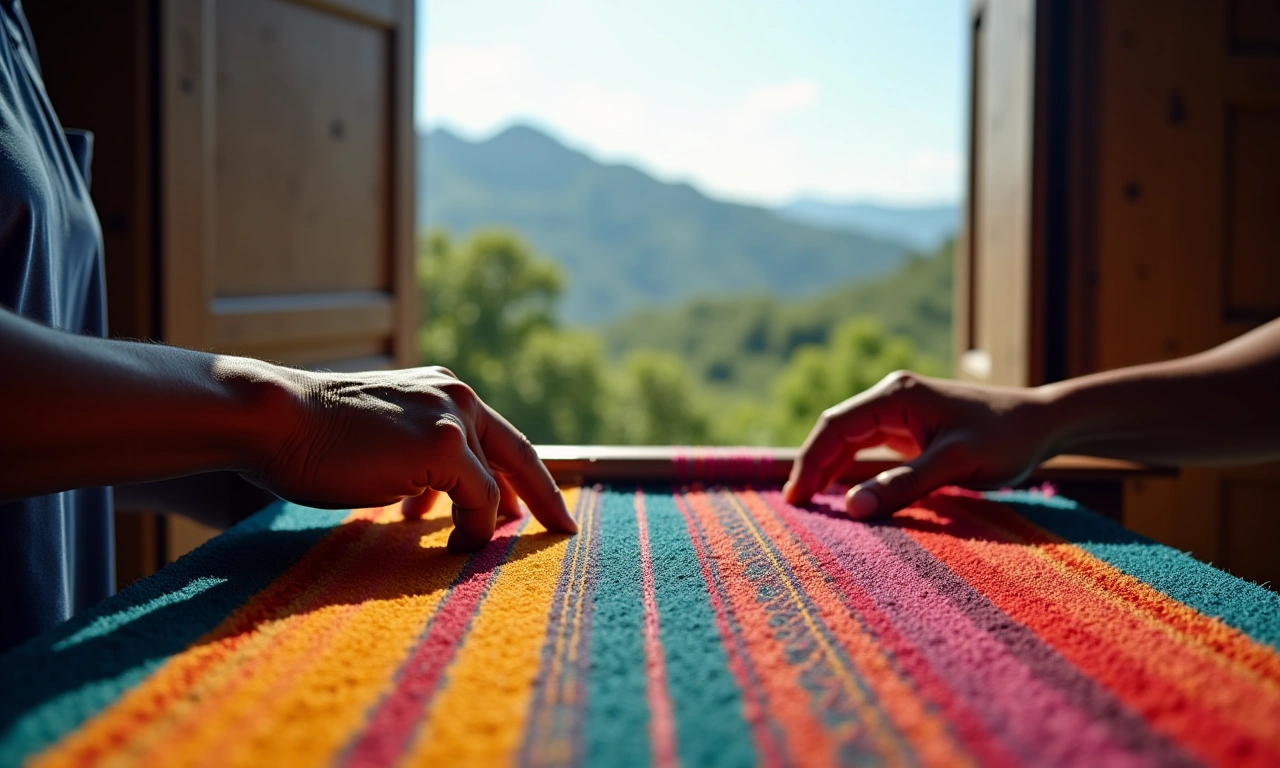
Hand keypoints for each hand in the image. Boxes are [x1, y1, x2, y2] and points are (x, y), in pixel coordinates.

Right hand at [250, 365, 574, 551]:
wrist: (276, 421)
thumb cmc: (313, 438)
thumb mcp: (381, 439)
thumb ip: (417, 457)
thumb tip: (438, 498)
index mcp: (440, 390)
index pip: (497, 436)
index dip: (522, 473)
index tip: (530, 504)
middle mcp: (456, 396)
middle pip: (519, 453)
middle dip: (542, 496)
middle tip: (561, 529)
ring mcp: (452, 419)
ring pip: (496, 484)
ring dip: (493, 521)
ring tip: (494, 549)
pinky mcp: (442, 446)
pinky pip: (479, 502)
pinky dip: (474, 529)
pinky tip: (456, 547)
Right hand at [783, 371, 1056, 518]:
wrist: (1045, 424)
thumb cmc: (1006, 438)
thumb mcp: (956, 463)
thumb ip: (903, 484)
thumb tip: (852, 508)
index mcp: (896, 395)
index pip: (835, 426)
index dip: (810, 461)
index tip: (796, 497)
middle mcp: (891, 398)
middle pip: (835, 431)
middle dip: (813, 466)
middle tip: (796, 506)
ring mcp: (900, 413)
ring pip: (848, 440)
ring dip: (828, 469)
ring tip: (810, 503)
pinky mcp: (910, 430)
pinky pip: (868, 448)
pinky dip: (851, 470)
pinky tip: (841, 492)